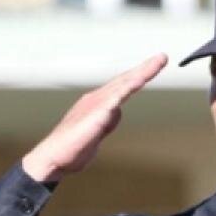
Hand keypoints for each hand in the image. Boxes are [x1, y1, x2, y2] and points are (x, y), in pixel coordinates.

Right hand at [22, 54, 167, 182]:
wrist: (53, 158)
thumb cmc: (72, 149)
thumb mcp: (96, 134)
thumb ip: (107, 122)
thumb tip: (116, 111)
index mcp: (97, 104)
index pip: (121, 87)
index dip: (137, 77)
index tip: (152, 68)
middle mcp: (97, 99)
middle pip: (125, 80)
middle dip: (145, 68)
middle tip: (162, 57)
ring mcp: (97, 103)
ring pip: (125, 83)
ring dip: (143, 71)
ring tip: (159, 61)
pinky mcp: (97, 112)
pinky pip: (118, 95)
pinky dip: (131, 85)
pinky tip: (142, 78)